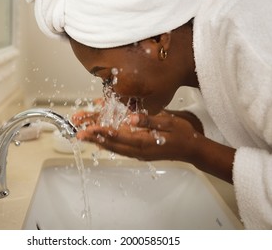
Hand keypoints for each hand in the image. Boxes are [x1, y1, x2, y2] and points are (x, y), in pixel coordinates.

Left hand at [76, 110, 202, 162]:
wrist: (193, 150)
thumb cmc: (183, 134)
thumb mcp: (169, 122)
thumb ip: (150, 120)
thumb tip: (132, 118)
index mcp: (145, 142)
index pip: (119, 137)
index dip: (103, 132)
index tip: (89, 128)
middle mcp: (139, 151)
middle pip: (113, 145)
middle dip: (95, 139)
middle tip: (78, 134)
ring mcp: (139, 154)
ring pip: (115, 149)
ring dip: (99, 142)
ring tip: (85, 137)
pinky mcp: (141, 153)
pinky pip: (121, 149)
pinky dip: (109, 145)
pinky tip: (101, 143)